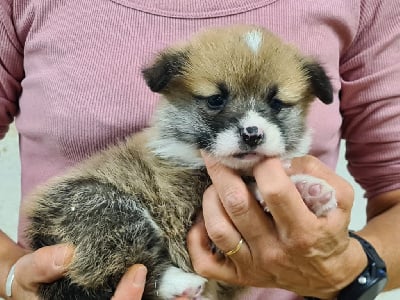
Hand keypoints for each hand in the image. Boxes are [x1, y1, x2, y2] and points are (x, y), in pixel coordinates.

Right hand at [8, 245, 183, 299]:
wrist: (36, 285)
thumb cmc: (31, 283)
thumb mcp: (27, 274)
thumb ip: (41, 266)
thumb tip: (66, 254)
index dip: (126, 297)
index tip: (138, 271)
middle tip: (186, 292)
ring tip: (190, 291)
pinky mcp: (119, 299)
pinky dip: (160, 296)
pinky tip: (179, 288)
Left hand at [188, 155, 366, 298]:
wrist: (328, 274)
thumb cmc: (330, 230)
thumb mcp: (340, 198)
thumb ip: (315, 172)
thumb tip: (279, 160)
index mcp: (303, 231)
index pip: (274, 190)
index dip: (264, 165)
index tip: (260, 155)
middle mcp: (274, 251)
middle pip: (237, 204)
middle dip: (223, 171)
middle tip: (218, 154)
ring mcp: (253, 266)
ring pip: (218, 228)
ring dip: (211, 198)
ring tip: (216, 185)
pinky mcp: (239, 276)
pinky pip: (206, 262)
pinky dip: (196, 238)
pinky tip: (204, 218)